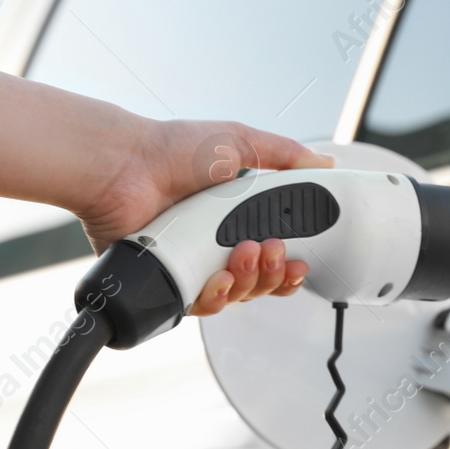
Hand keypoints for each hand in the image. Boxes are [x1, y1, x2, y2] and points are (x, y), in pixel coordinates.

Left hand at [75, 119, 332, 314]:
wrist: (124, 167)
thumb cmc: (172, 150)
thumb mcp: (240, 143)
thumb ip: (285, 155)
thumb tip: (325, 163)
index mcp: (235, 219)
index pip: (274, 256)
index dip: (291, 266)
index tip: (302, 261)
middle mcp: (215, 246)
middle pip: (261, 282)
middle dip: (275, 273)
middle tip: (272, 249)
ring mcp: (192, 266)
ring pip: (237, 297)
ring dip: (250, 281)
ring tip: (243, 252)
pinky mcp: (168, 283)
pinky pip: (201, 306)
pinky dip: (217, 297)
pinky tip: (220, 279)